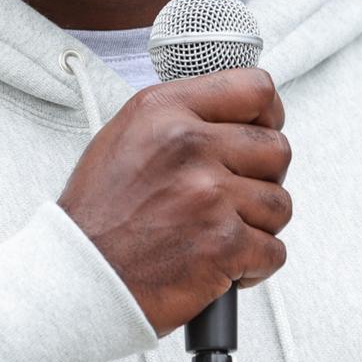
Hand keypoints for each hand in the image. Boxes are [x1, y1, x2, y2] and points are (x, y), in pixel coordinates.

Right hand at [58, 69, 291, 336]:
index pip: (254, 88)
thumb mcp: (126, 134)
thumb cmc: (100, 211)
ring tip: (219, 229)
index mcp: (164, 109)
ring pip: (280, 203)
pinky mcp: (224, 244)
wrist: (81, 274)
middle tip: (234, 193)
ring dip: (258, 223)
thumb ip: (180, 115)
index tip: (263, 129)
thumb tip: (235, 114)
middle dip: (263, 176)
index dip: (268, 113)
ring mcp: (209, 194)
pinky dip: (254, 263)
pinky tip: (221, 261)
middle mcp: (188, 144)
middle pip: (277, 148)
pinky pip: (274, 250)